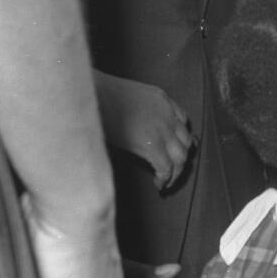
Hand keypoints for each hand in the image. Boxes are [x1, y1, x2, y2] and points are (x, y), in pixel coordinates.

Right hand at [94, 72, 194, 190]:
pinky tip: (158, 184)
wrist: (90, 93)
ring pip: (181, 157)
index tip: (171, 150)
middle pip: (185, 141)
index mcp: (162, 99)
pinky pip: (166, 167)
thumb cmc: (97, 94)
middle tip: (172, 171)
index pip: (182, 121)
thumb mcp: (126, 96)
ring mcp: (163, 129)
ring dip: (176, 172)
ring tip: (166, 182)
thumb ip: (137, 110)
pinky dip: (165, 178)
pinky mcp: (152, 145)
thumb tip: (131, 127)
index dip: (178, 139)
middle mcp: (167, 114)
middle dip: (180, 158)